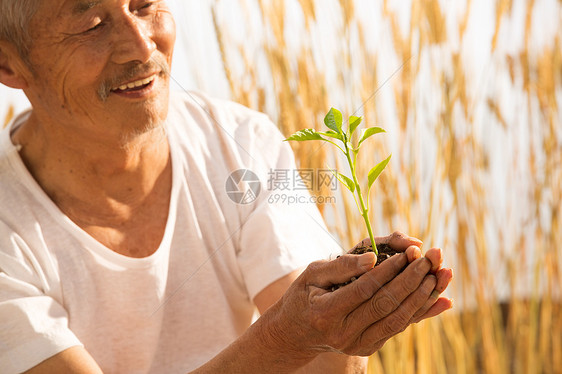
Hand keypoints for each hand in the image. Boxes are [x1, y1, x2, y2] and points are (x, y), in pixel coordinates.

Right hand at [261, 232, 452, 359]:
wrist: (297, 332)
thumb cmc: (305, 294)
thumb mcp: (313, 273)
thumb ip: (342, 264)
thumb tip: (373, 258)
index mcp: (325, 312)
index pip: (365, 288)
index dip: (389, 269)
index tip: (408, 251)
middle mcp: (343, 333)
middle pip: (385, 304)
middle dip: (412, 279)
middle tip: (430, 257)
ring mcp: (357, 344)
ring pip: (397, 319)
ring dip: (423, 296)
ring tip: (440, 274)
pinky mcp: (369, 347)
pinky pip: (399, 327)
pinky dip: (421, 311)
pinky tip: (441, 297)